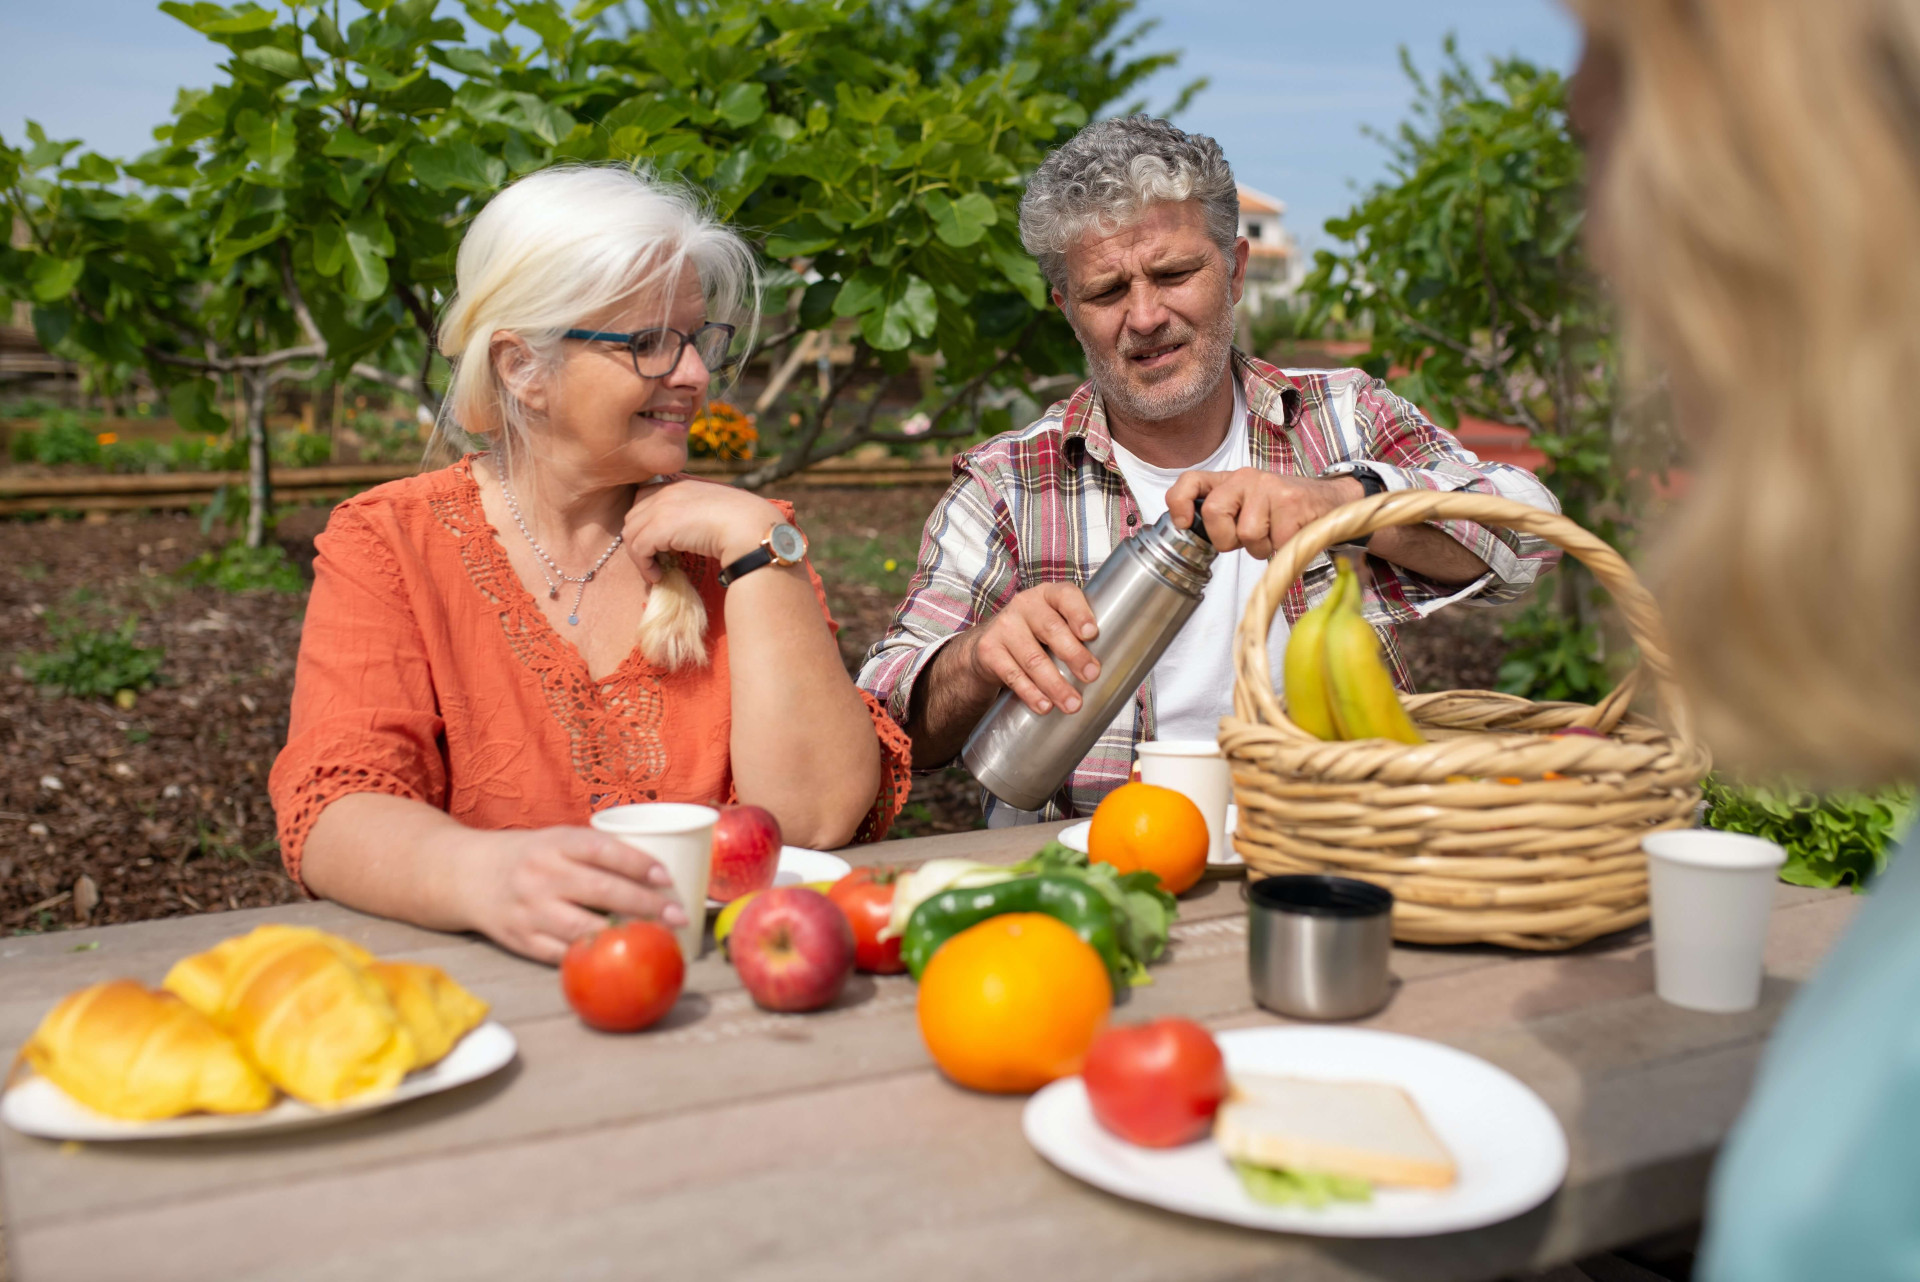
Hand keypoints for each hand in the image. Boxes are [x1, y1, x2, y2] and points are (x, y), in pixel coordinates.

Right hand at [459, 826, 688, 964]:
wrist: (464, 876)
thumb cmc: (528, 856)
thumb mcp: (556, 839)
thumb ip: (596, 852)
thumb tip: (657, 871)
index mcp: (555, 844)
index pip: (602, 849)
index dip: (638, 863)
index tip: (667, 877)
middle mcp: (542, 875)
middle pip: (601, 891)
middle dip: (645, 904)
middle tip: (679, 916)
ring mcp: (530, 910)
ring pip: (583, 928)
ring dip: (623, 936)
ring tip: (655, 939)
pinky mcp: (521, 940)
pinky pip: (562, 954)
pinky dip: (592, 958)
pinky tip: (617, 959)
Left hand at [623, 477, 782, 583]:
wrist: (751, 528)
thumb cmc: (743, 523)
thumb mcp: (716, 511)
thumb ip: (698, 514)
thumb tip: (693, 534)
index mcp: (682, 484)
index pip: (646, 497)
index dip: (646, 521)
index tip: (657, 542)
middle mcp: (668, 491)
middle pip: (633, 515)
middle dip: (639, 539)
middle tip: (653, 559)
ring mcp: (662, 507)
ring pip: (631, 533)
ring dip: (639, 556)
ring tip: (655, 572)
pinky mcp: (659, 527)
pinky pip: (637, 548)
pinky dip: (643, 566)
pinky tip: (657, 576)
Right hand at [957, 582, 1100, 715]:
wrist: (990, 644)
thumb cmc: (1036, 635)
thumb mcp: (1055, 624)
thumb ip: (1079, 634)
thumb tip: (1119, 665)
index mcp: (1048, 595)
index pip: (1065, 596)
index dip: (1079, 613)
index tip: (1091, 633)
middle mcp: (1024, 605)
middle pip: (1051, 629)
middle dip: (1074, 655)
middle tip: (1092, 675)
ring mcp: (1004, 627)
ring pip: (1033, 658)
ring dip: (1055, 684)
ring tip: (1072, 704)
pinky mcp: (989, 650)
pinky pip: (1013, 675)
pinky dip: (1031, 693)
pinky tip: (1045, 705)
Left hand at [1165, 469, 1363, 558]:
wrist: (1330, 501)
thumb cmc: (1283, 511)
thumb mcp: (1248, 507)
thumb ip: (1222, 515)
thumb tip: (1190, 531)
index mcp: (1230, 480)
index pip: (1191, 480)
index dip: (1179, 502)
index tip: (1185, 523)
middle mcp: (1247, 477)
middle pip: (1214, 512)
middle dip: (1227, 539)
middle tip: (1247, 539)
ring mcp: (1270, 487)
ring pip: (1247, 534)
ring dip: (1260, 548)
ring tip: (1275, 535)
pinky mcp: (1292, 502)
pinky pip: (1274, 542)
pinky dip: (1282, 549)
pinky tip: (1292, 534)